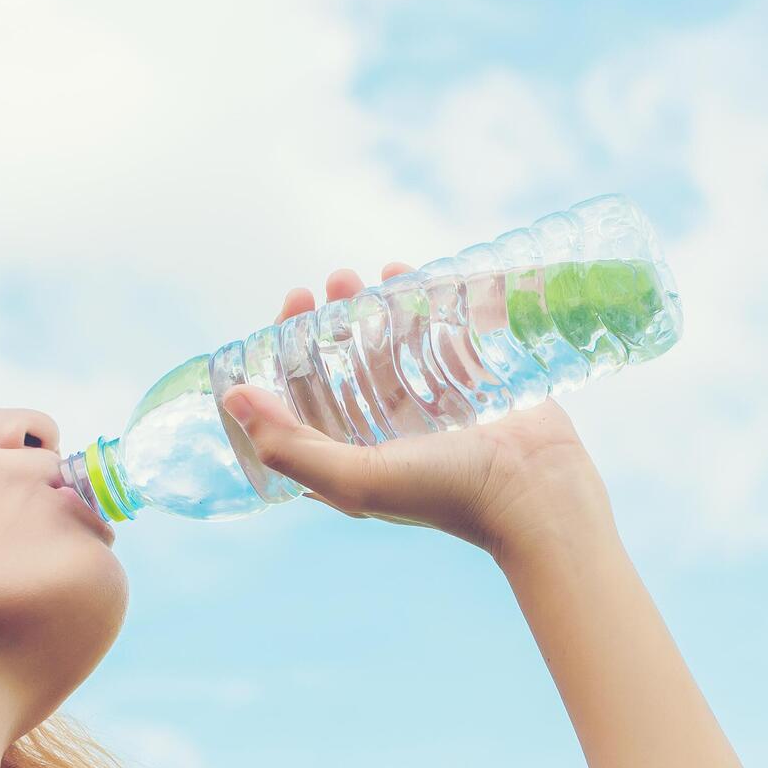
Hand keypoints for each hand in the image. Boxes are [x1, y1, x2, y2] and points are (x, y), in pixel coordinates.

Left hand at [217, 263, 613, 552]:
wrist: (535, 491)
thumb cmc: (443, 494)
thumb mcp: (354, 480)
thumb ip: (290, 446)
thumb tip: (232, 399)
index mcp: (353, 457)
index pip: (305, 395)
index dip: (288, 349)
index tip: (291, 308)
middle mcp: (387, 430)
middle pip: (345, 361)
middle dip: (330, 317)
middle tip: (331, 282)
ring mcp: (433, 403)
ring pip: (390, 342)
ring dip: (371, 304)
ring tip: (363, 276)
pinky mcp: (474, 381)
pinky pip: (441, 330)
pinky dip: (422, 299)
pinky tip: (405, 273)